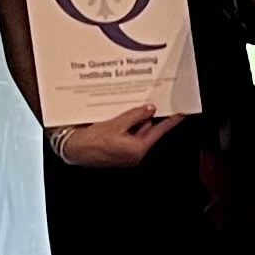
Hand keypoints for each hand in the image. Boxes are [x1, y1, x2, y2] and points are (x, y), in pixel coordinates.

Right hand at [54, 105, 180, 167]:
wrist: (72, 149)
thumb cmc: (91, 140)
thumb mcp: (116, 124)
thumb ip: (135, 116)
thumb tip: (149, 109)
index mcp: (138, 149)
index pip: (160, 131)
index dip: (171, 121)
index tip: (181, 112)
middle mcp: (135, 153)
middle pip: (148, 130)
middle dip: (148, 116)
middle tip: (151, 101)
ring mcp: (127, 153)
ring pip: (137, 131)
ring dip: (135, 120)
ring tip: (130, 107)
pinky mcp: (119, 151)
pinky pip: (128, 135)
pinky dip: (127, 125)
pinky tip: (120, 116)